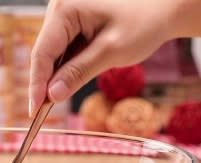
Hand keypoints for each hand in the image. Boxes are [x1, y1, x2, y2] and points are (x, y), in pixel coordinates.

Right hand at [28, 0, 173, 114]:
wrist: (164, 7)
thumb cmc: (144, 22)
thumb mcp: (111, 52)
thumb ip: (79, 73)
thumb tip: (52, 95)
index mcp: (66, 9)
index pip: (42, 52)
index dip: (36, 84)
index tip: (35, 111)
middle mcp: (60, 7)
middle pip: (44, 52)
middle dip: (44, 83)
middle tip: (42, 114)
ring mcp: (66, 13)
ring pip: (52, 53)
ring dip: (55, 77)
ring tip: (54, 103)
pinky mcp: (73, 21)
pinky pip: (63, 49)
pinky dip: (65, 68)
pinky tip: (68, 84)